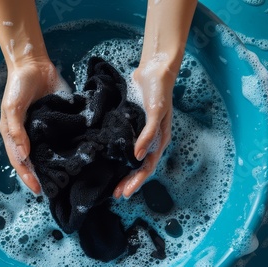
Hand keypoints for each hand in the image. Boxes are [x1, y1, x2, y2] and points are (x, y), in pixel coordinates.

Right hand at [0, 58, 66, 194]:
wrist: (34, 64)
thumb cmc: (18, 86)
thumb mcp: (12, 107)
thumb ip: (16, 131)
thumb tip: (25, 155)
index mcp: (15, 135)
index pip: (21, 161)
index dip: (27, 176)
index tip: (38, 190)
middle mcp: (30, 136)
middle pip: (36, 161)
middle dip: (43, 176)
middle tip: (55, 190)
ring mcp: (46, 129)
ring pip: (51, 152)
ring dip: (57, 165)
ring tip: (67, 179)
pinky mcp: (60, 120)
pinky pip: (64, 137)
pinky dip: (68, 147)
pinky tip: (77, 157)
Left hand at [113, 61, 175, 198]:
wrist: (154, 70)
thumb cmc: (159, 92)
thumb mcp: (156, 112)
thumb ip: (148, 134)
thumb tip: (138, 157)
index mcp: (159, 140)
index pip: (147, 167)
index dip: (136, 181)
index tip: (123, 192)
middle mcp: (150, 140)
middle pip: (139, 167)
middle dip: (128, 182)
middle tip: (115, 195)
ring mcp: (141, 134)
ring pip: (131, 159)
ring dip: (122, 172)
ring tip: (112, 185)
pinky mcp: (131, 125)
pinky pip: (124, 145)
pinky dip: (118, 156)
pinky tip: (108, 161)